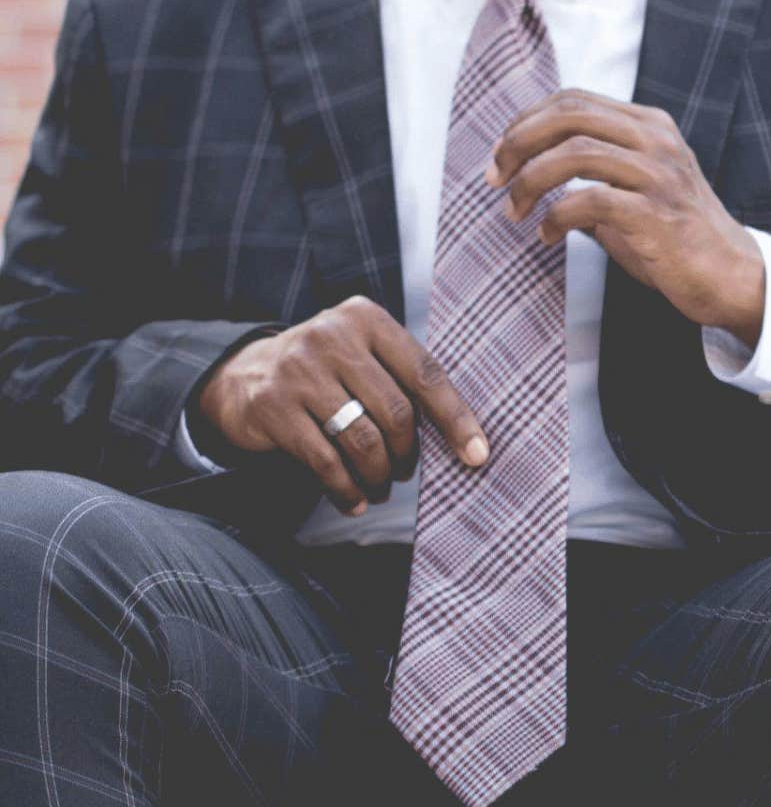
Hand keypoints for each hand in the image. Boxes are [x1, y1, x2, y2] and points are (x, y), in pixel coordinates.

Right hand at [194, 296, 488, 516]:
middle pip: (394, 412)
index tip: (477, 455)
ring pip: (361, 440)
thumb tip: (463, 438)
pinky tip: (352, 501)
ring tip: (381, 488)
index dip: (456, 419)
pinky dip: (345, 489)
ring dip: (379, 475)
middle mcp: (332, 337)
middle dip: (407, 454)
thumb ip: (403, 379)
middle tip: (405, 473)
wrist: (244, 374)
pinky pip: (324, 461)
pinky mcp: (273, 406)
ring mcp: (299, 370)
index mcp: (366, 319)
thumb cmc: (329, 371)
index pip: (425, 374)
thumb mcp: (364, 355)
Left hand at [486, 89, 766, 345]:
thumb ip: (594, 169)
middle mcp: (657, 141)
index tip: (502, 154)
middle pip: (570, 115)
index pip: (574, 100)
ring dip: (530, 182)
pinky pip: (588, 201)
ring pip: (574, 153)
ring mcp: (660, 175)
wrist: (731, 275)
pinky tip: (547, 236)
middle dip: (519, 143)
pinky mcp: (657, 214)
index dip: (527, 121)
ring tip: (514, 211)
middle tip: (495, 177)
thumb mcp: (635, 187)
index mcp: (650, 125)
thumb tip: (526, 166)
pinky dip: (556, 217)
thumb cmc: (675, 236)